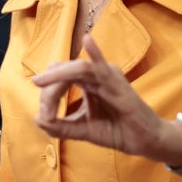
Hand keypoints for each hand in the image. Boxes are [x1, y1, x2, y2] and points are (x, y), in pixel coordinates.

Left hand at [31, 34, 166, 156]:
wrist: (144, 142)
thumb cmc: (117, 131)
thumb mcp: (82, 130)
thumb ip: (60, 126)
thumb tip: (37, 119)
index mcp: (87, 82)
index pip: (59, 79)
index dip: (47, 96)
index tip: (45, 119)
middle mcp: (96, 75)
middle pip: (64, 72)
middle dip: (49, 88)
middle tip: (45, 111)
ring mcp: (108, 77)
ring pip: (77, 68)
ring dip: (56, 76)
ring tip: (40, 82)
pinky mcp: (118, 84)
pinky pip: (103, 67)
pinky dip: (95, 53)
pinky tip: (87, 39)